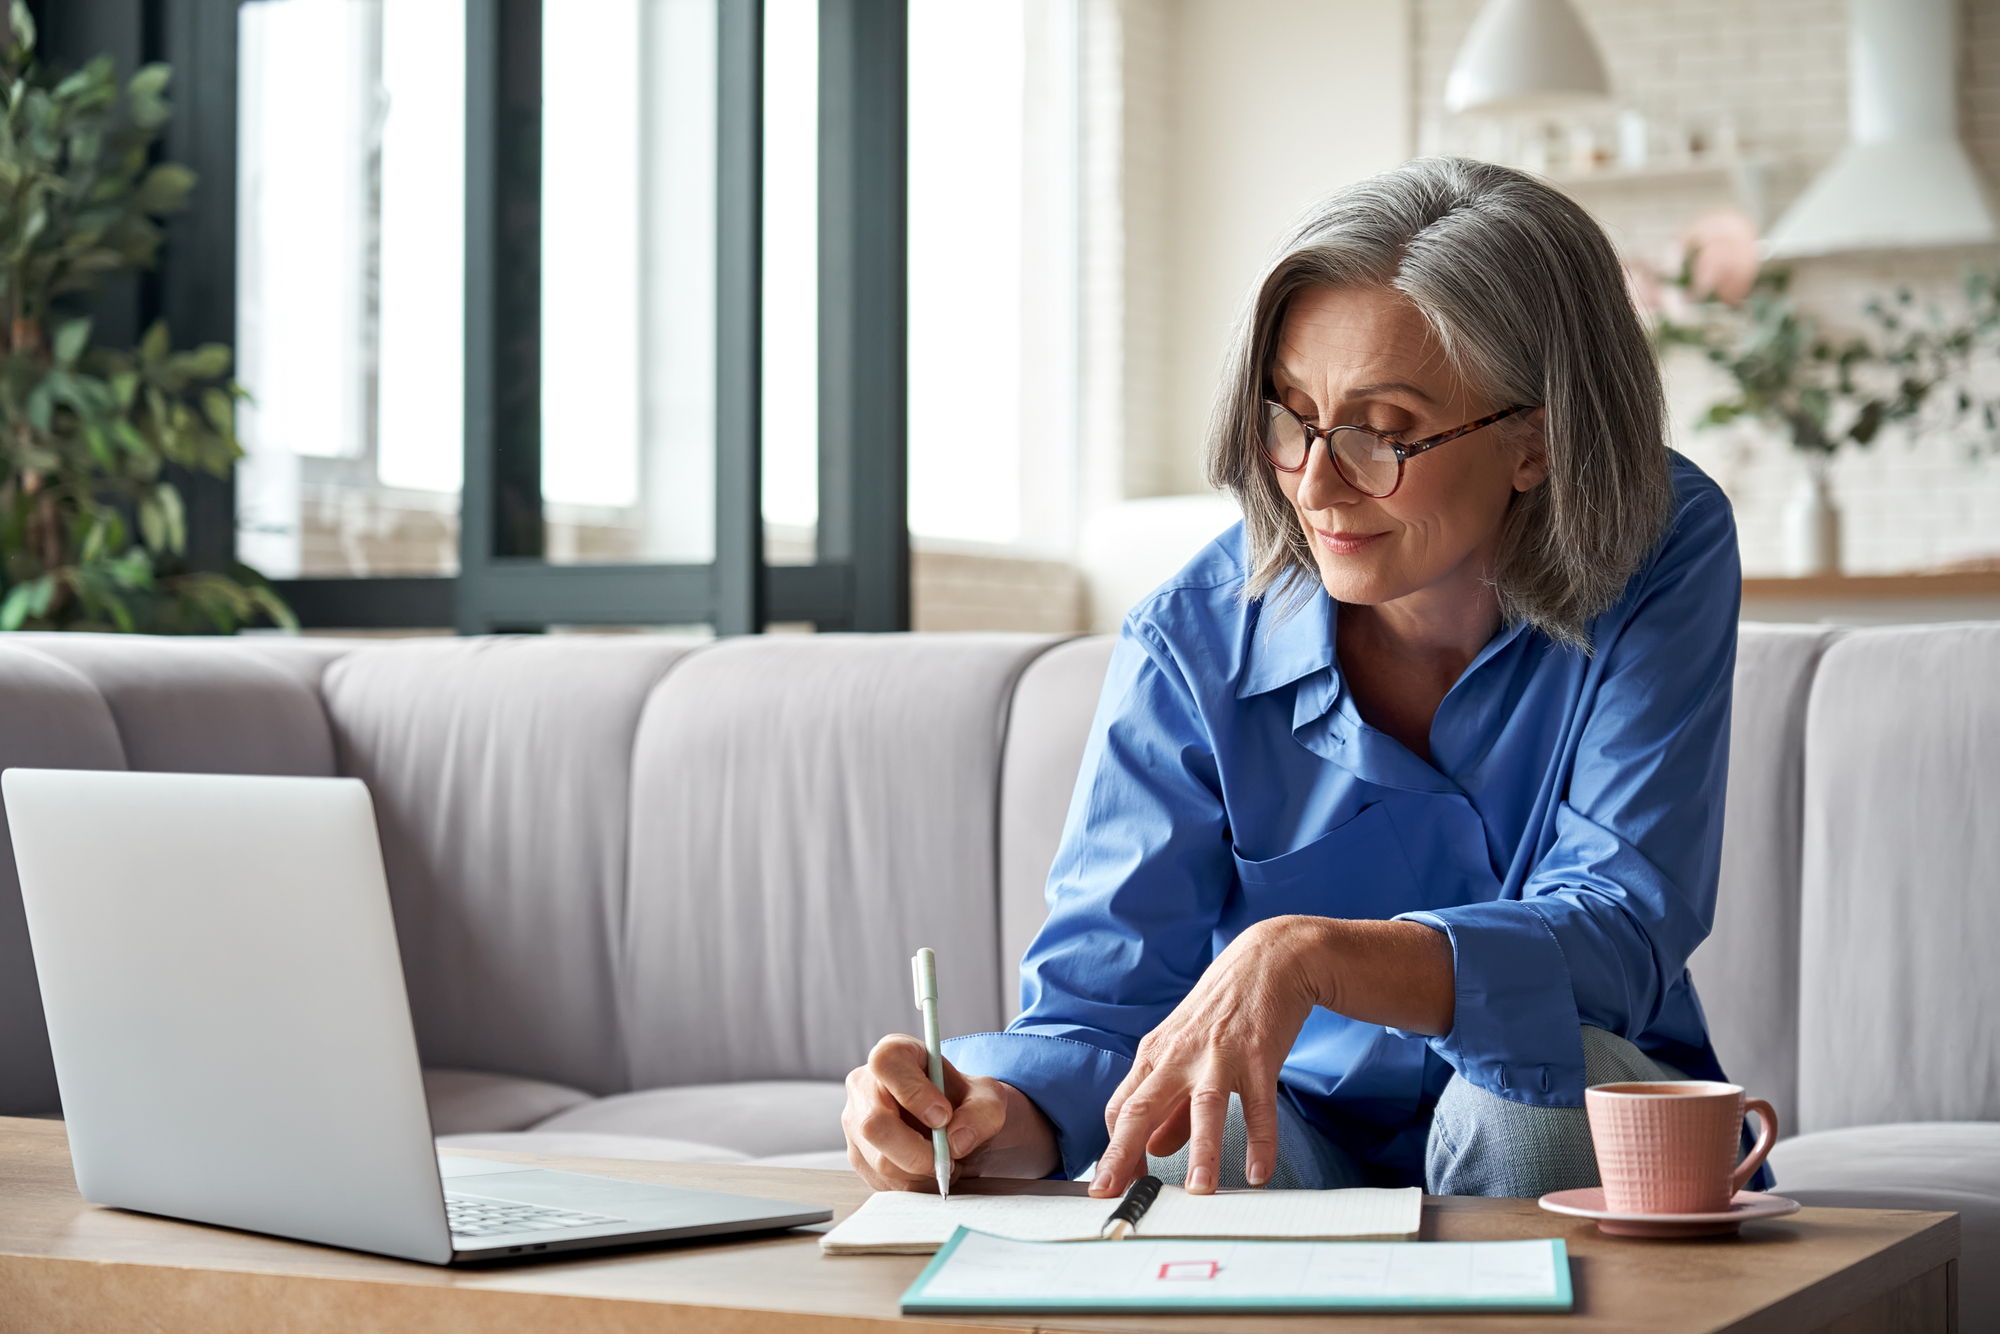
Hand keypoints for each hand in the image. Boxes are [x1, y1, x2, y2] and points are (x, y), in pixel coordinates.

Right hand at [842, 1034, 1060, 1189]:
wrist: (958, 1126)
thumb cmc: (965, 1102)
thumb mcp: (988, 1099)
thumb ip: (981, 1114)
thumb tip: (956, 1141)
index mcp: (893, 1054)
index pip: (887, 1064)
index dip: (914, 1092)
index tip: (943, 1116)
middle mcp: (864, 1085)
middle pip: (874, 1123)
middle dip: (918, 1151)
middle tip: (949, 1158)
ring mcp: (855, 1123)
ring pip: (880, 1160)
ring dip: (922, 1172)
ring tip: (945, 1161)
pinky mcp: (859, 1156)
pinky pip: (883, 1181)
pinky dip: (915, 1184)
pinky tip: (930, 1170)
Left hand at [1090, 916, 1322, 1197]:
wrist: (1268, 959)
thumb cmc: (1222, 1010)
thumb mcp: (1184, 1050)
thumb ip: (1169, 1105)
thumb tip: (1151, 1149)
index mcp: (1155, 1055)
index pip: (1120, 1108)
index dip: (1114, 1149)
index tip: (1112, 1185)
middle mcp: (1180, 1055)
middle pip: (1142, 1107)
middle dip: (1123, 1154)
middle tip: (1113, 1194)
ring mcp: (1219, 1055)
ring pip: (1203, 1108)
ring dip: (1201, 1152)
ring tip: (1199, 1193)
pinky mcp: (1259, 1056)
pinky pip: (1260, 1106)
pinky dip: (1260, 1141)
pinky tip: (1259, 1173)